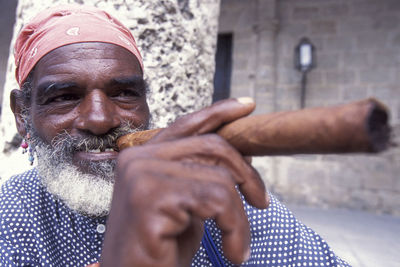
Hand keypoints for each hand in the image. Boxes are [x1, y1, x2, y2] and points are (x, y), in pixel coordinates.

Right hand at [100, 98, 268, 266]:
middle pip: (212, 147)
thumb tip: (237, 159)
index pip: (187, 125)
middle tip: (261, 202)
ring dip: (240, 216)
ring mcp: (142, 175)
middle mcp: (138, 158)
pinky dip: (235, 229)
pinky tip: (233, 253)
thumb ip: (198, 176)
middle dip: (246, 175)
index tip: (247, 105)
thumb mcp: (185, 206)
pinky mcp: (151, 198)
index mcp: (144, 157)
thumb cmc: (161, 250)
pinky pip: (217, 200)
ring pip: (220, 178)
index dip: (219, 112)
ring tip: (238, 244)